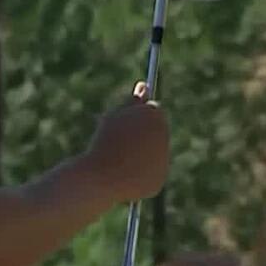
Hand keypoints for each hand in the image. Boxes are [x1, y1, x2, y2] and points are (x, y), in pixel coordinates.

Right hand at [81, 82, 170, 203]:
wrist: (101, 176)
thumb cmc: (104, 142)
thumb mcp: (114, 117)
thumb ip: (132, 101)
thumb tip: (144, 86)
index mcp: (154, 116)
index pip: (153, 110)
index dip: (138, 116)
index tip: (126, 122)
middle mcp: (164, 137)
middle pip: (157, 132)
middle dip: (143, 134)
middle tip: (122, 141)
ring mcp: (164, 160)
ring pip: (153, 154)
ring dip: (141, 154)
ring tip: (118, 158)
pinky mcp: (159, 180)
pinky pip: (149, 174)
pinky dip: (139, 173)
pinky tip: (123, 174)